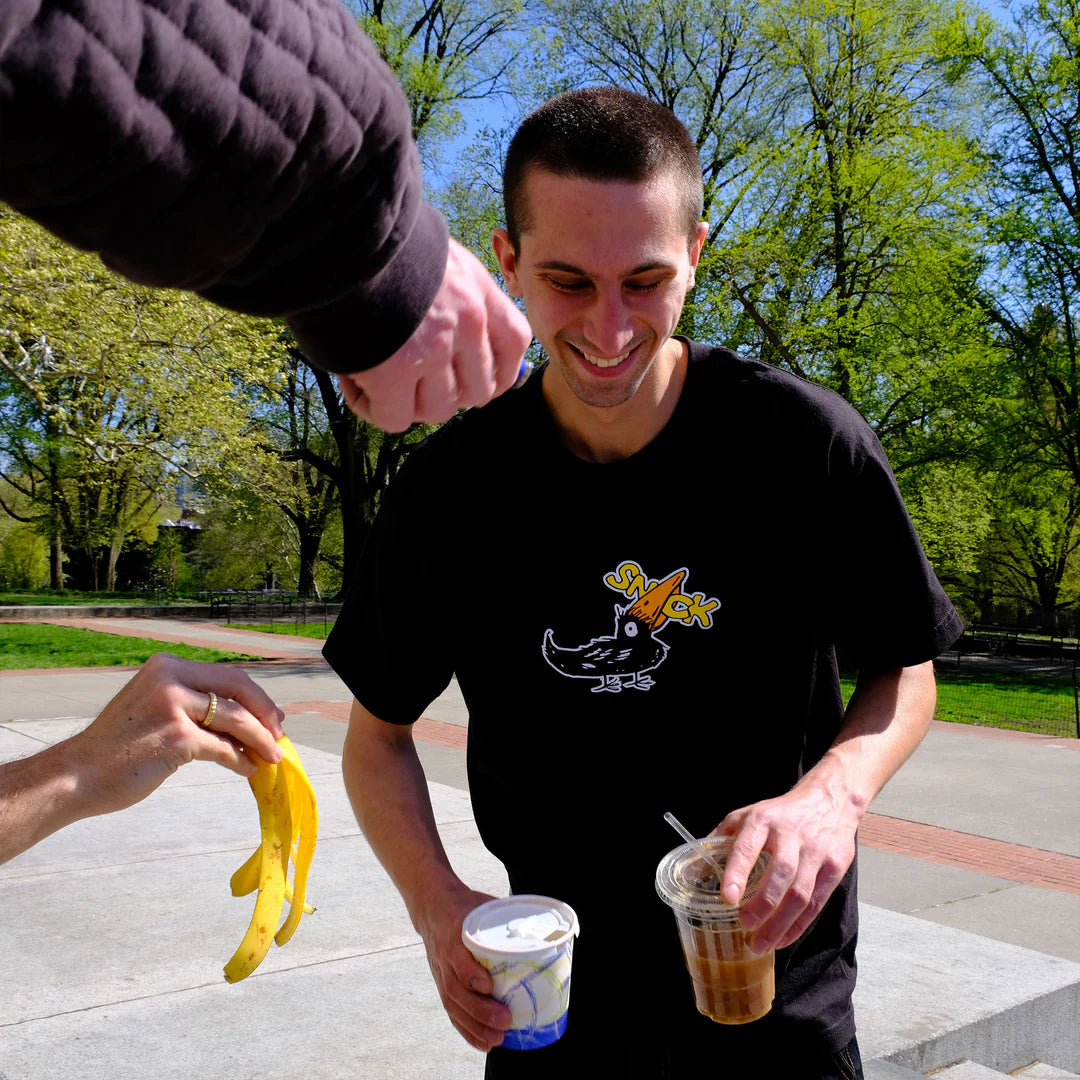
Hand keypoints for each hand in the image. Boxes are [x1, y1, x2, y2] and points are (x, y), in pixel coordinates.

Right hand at [68, 652, 284, 816]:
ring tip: (272, 756)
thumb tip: (247, 718)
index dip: (257, 697)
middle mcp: (170, 678)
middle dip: (265, 714)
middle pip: (238, 689)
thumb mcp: (156, 708)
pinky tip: (247, 769)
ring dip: (260, 740)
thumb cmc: (120, 746)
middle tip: (279, 735)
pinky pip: (223, 748)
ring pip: (235, 719)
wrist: (77, 774)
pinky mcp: (176, 737)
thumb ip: (195, 705)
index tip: (274, 716)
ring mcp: (172, 706)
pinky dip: (241, 759)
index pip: (228, 675)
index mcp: (167, 666)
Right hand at [339, 238, 531, 430]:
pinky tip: (354, 382)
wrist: (336, 234)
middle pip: (477, 391)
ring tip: (375, 373)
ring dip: (406, 402)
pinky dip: (373, 408)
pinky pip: (394, 418)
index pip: (514, 346)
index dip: (495, 372)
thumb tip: (460, 343)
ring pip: (436, 410)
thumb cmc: (377, 246)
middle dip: (445, 391)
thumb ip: (456, 296)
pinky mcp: (393, 372)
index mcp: (479, 292)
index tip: (469, 376)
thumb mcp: (436, 258)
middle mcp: (466, 324)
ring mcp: (433, 350)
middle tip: (410, 376)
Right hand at [414, 886, 513, 1051]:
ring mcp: (441, 973)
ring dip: (475, 1026)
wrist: (433, 909)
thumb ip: (505, 916)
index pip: (458, 958)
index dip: (471, 975)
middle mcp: (445, 958)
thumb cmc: (464, 906)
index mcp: (454, 934)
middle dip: (480, 1009)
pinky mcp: (442, 985)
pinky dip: (467, 1030)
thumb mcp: (482, 903)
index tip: (489, 986)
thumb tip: (541, 926)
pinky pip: (452, 1012)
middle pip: (457, 989)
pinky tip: (483, 1043)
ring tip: (497, 1039)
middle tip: (505, 1020)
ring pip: (454, 1005)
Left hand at [712, 777, 857, 954]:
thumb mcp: (749, 814)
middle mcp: (791, 834)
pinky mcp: (835, 867)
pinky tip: (783, 938)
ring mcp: (816, 851)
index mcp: (763, 820)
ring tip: (760, 943)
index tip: (726, 897)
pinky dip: (798, 926)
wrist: (829, 801)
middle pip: (779, 874)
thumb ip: (722, 836)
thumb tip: (696, 862)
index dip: (736, 873)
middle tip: (745, 925)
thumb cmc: (782, 813)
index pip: (748, 847)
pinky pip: (817, 902)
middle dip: (762, 905)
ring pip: (800, 893)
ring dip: (780, 924)